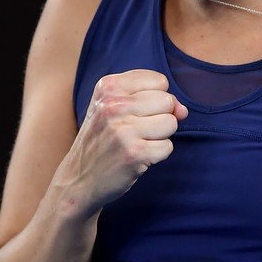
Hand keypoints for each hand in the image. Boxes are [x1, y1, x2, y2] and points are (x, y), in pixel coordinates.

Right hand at [61, 70, 187, 215]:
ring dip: (160, 137)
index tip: (137, 112)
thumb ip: (152, 98)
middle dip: (160, 117)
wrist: (78, 180)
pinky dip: (157, 155)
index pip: (159, 81)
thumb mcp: (113, 107)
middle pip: (168, 101)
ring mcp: (123, 130)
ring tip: (137, 143)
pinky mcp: (134, 153)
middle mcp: (113, 105)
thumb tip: (182, 110)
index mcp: (108, 86)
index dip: (156, 99)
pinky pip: (167, 147)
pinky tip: (138, 157)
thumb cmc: (102, 140)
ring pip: (171, 123)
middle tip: (137, 131)